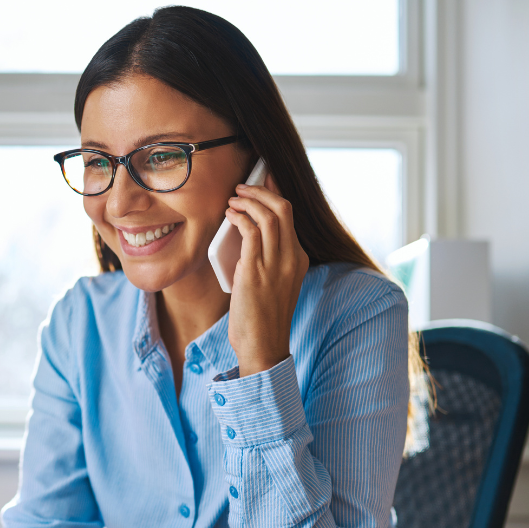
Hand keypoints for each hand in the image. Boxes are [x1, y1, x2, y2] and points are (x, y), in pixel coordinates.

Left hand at [224, 173, 309, 376]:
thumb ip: (267, 260)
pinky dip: (240, 217)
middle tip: (243, 188)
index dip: (274, 194)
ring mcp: (276, 265)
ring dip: (249, 200)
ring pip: (269, 215)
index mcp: (299, 260)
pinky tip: (230, 215)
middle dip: (261, 190)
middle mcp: (292, 259)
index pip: (290, 216)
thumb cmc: (262, 319)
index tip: (262, 180)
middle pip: (283, 208)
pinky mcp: (256, 271)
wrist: (263, 347)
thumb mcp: (273, 285)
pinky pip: (251, 232)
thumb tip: (247, 236)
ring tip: (233, 199)